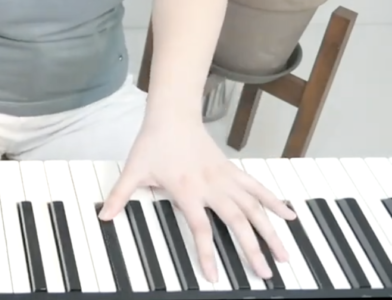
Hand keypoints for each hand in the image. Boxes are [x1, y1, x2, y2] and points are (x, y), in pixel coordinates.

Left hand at [100, 117, 295, 281]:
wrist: (172, 116)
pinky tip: (290, 216)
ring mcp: (225, 178)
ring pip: (254, 208)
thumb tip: (103, 216)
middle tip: (265, 274)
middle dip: (252, 250)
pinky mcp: (232, 170)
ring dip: (271, 232)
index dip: (207, 254)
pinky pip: (258, 188)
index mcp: (187, 191)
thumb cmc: (152, 144)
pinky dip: (275, 202)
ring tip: (285, 255)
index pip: (201, 229)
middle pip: (237, 223)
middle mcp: (211, 187)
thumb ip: (119, 196)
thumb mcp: (133, 171)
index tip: (214, 276)